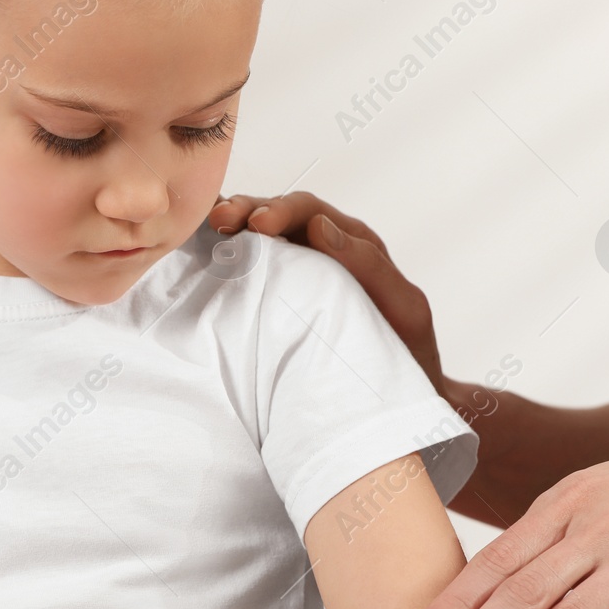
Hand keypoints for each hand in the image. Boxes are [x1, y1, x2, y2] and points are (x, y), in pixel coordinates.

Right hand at [208, 192, 444, 395]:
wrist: (396, 398)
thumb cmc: (406, 353)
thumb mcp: (403, 309)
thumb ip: (370, 266)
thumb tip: (319, 227)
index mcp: (352, 245)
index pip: (309, 212)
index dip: (280, 210)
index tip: (257, 224)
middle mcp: (322, 251)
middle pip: (275, 217)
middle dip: (246, 212)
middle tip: (221, 221)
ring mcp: (297, 274)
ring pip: (256, 239)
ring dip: (231, 229)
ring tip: (208, 229)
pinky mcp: (276, 299)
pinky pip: (249, 269)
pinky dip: (224, 254)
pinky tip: (202, 250)